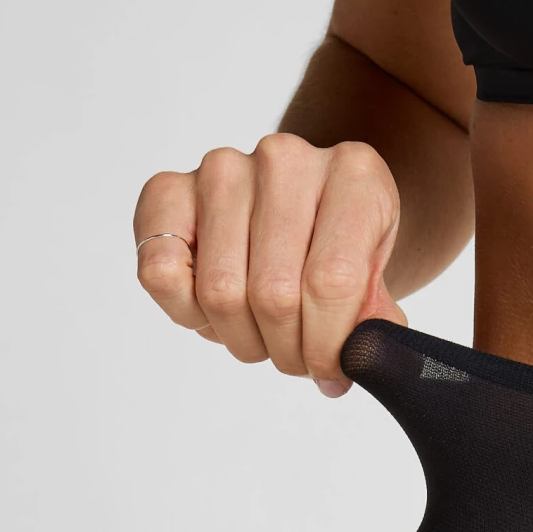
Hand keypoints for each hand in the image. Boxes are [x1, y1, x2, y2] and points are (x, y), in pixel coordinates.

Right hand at [135, 133, 407, 395]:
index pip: (331, 282)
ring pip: (220, 293)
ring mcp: (223, 169)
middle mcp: (285, 159)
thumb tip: (362, 358)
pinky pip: (161, 273)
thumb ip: (371, 321)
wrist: (301, 208)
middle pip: (273, 295)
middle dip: (286, 350)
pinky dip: (186, 312)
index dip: (326, 347)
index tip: (330, 371)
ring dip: (242, 338)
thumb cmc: (334, 250)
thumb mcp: (371, 281)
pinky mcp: (168, 190)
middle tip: (294, 356)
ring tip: (260, 333)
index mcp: (353, 175)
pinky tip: (214, 308)